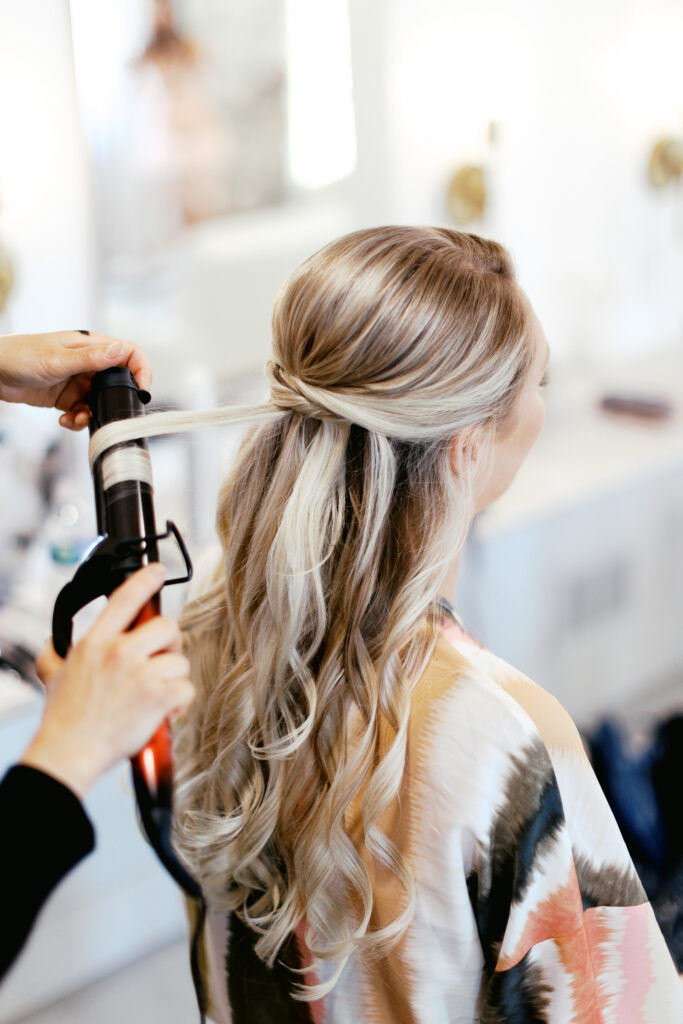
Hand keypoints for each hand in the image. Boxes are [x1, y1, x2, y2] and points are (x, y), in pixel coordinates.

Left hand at [0, 330, 151, 428]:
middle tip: (108, 413)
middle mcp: (87, 362)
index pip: (128, 353)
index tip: (142, 391)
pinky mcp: (66, 397)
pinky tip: (64, 420)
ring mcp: (77, 380)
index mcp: (89, 345)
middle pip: (117, 381)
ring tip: (76, 419)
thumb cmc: (18, 356)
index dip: (141, 370)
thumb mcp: (58, 359)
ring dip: (93, 414)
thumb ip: (91, 358)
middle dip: (115, 400)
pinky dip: (78, 420)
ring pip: (100, 401)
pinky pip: (83, 411)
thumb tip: (122, 351)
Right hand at [20, 565, 194, 798]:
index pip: (124, 599)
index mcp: (95, 642)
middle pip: (166, 626)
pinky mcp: (157, 698)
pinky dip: (180, 703)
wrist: (68, 752)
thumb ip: (54, 654)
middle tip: (162, 659)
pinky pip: (186, 689)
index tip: (158, 571)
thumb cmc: (63, 718)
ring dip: (173, 680)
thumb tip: (52, 642)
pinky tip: (163, 713)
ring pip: (180, 662)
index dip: (145, 580)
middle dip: (171, 642)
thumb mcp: (51, 676)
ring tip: (155, 696)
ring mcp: (140, 674)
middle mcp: (119, 653)